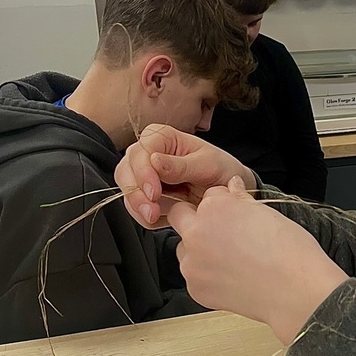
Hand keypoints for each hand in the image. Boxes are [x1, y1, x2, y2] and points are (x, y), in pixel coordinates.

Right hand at [114, 124, 255, 227]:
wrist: (229, 193)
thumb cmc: (222, 170)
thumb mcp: (208, 165)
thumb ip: (181, 165)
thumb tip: (154, 160)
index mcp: (162, 138)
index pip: (140, 152)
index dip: (143, 173)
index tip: (154, 191)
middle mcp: (148, 154)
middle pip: (125, 172)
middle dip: (136, 194)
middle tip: (151, 211)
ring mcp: (145, 176)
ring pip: (127, 192)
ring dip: (139, 208)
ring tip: (157, 216)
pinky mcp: (147, 196)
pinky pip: (137, 209)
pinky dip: (147, 217)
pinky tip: (165, 218)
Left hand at [169, 178, 347, 344]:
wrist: (295, 292)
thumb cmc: (289, 253)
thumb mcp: (268, 213)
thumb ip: (241, 198)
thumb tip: (233, 186)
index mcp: (215, 208)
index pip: (207, 195)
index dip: (220, 204)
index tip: (231, 214)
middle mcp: (197, 233)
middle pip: (180, 217)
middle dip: (196, 221)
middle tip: (222, 234)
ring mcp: (192, 263)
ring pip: (184, 248)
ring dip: (199, 250)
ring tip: (232, 260)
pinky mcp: (195, 288)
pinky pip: (194, 275)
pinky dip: (208, 276)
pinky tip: (233, 277)